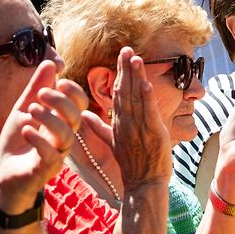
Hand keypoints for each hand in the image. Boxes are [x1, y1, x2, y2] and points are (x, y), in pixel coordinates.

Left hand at [0, 62, 88, 213]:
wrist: (6, 175)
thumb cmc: (18, 143)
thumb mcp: (24, 110)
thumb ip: (36, 88)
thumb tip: (50, 62)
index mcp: (62, 122)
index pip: (80, 104)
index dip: (74, 92)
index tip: (60, 81)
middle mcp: (64, 138)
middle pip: (76, 118)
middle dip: (61, 103)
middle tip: (41, 94)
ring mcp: (57, 154)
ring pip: (66, 135)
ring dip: (50, 119)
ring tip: (30, 110)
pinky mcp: (45, 169)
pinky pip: (49, 155)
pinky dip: (38, 140)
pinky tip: (26, 129)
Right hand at [111, 47, 171, 189]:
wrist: (142, 185)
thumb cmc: (132, 166)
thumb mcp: (112, 144)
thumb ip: (99, 128)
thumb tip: (83, 115)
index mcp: (117, 123)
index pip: (117, 94)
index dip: (119, 74)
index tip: (120, 57)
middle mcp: (125, 122)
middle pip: (123, 91)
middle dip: (125, 69)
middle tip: (126, 48)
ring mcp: (137, 127)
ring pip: (135, 98)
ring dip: (135, 77)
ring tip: (135, 57)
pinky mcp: (152, 133)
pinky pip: (148, 112)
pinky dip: (147, 97)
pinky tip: (146, 83)